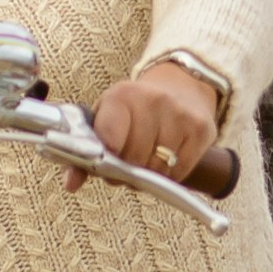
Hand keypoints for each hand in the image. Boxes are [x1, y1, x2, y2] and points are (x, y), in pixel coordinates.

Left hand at [87, 60, 222, 186]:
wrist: (179, 88)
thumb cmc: (133, 111)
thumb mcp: (104, 120)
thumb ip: (81, 154)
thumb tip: (70, 184)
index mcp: (122, 96)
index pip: (109, 139)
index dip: (107, 158)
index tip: (108, 159)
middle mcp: (153, 101)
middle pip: (134, 160)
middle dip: (127, 169)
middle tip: (127, 161)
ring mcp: (180, 115)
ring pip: (158, 169)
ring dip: (149, 173)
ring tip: (146, 157)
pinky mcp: (201, 130)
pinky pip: (180, 172)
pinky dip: (169, 174)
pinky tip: (165, 159)